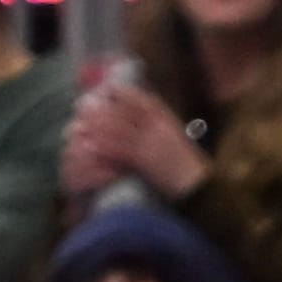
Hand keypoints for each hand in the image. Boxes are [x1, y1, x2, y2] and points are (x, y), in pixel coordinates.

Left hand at [62, 79, 208, 202]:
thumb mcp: (178, 142)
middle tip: (81, 107)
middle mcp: (158, 127)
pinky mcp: (146, 160)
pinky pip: (120, 150)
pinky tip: (90, 147)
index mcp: (167, 120)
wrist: (202, 191)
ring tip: (79, 126)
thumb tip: (143, 120)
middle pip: (124, 111)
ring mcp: (152, 142)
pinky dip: (104, 147)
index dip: (121, 93)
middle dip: (101, 109)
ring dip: (96, 126)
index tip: (106, 90)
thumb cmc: (190, 171)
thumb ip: (161, 129)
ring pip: (117, 128)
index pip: (141, 99)